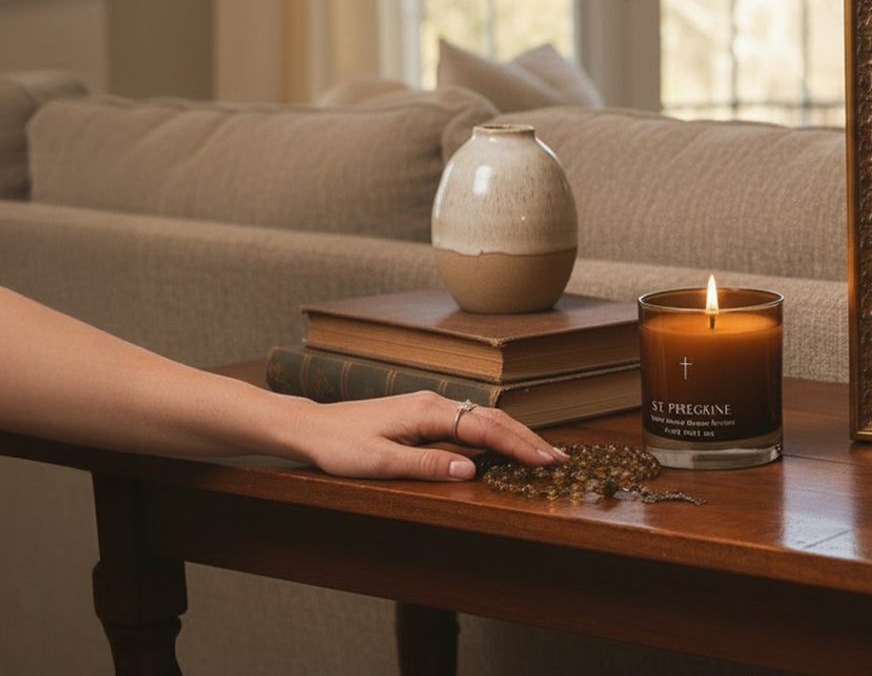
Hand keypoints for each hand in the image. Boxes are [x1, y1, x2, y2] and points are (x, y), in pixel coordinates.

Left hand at [285, 391, 568, 479]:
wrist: (312, 428)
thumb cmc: (340, 446)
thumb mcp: (380, 461)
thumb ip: (427, 465)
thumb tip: (471, 470)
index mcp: (427, 411)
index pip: (485, 428)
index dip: (519, 445)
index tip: (546, 461)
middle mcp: (433, 402)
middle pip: (492, 418)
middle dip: (527, 438)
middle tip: (559, 459)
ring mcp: (429, 406)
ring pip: (483, 418)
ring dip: (514, 435)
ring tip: (542, 453)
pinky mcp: (423, 414)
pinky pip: (468, 422)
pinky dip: (494, 434)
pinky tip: (504, 446)